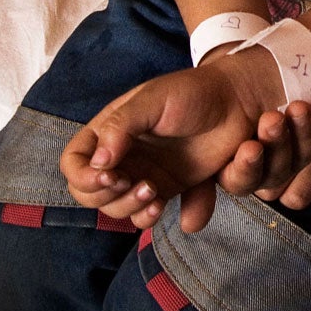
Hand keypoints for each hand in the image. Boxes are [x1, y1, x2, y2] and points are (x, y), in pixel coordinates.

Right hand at [60, 51, 282, 232]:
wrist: (235, 104)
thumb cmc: (191, 93)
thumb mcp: (152, 100)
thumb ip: (120, 127)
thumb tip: (98, 163)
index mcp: (108, 131)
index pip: (74, 163)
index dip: (82, 176)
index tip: (109, 174)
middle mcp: (120, 156)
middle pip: (88, 193)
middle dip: (105, 195)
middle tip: (132, 183)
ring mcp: (141, 175)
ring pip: (115, 209)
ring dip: (128, 208)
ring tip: (153, 191)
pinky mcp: (166, 190)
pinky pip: (145, 216)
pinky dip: (148, 217)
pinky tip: (163, 203)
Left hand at [225, 77, 310, 211]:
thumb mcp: (286, 89)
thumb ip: (265, 107)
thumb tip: (232, 116)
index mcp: (274, 128)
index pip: (249, 167)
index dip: (251, 168)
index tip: (260, 157)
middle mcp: (297, 148)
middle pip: (269, 187)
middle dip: (271, 183)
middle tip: (279, 168)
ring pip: (296, 198)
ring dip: (296, 191)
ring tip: (302, 177)